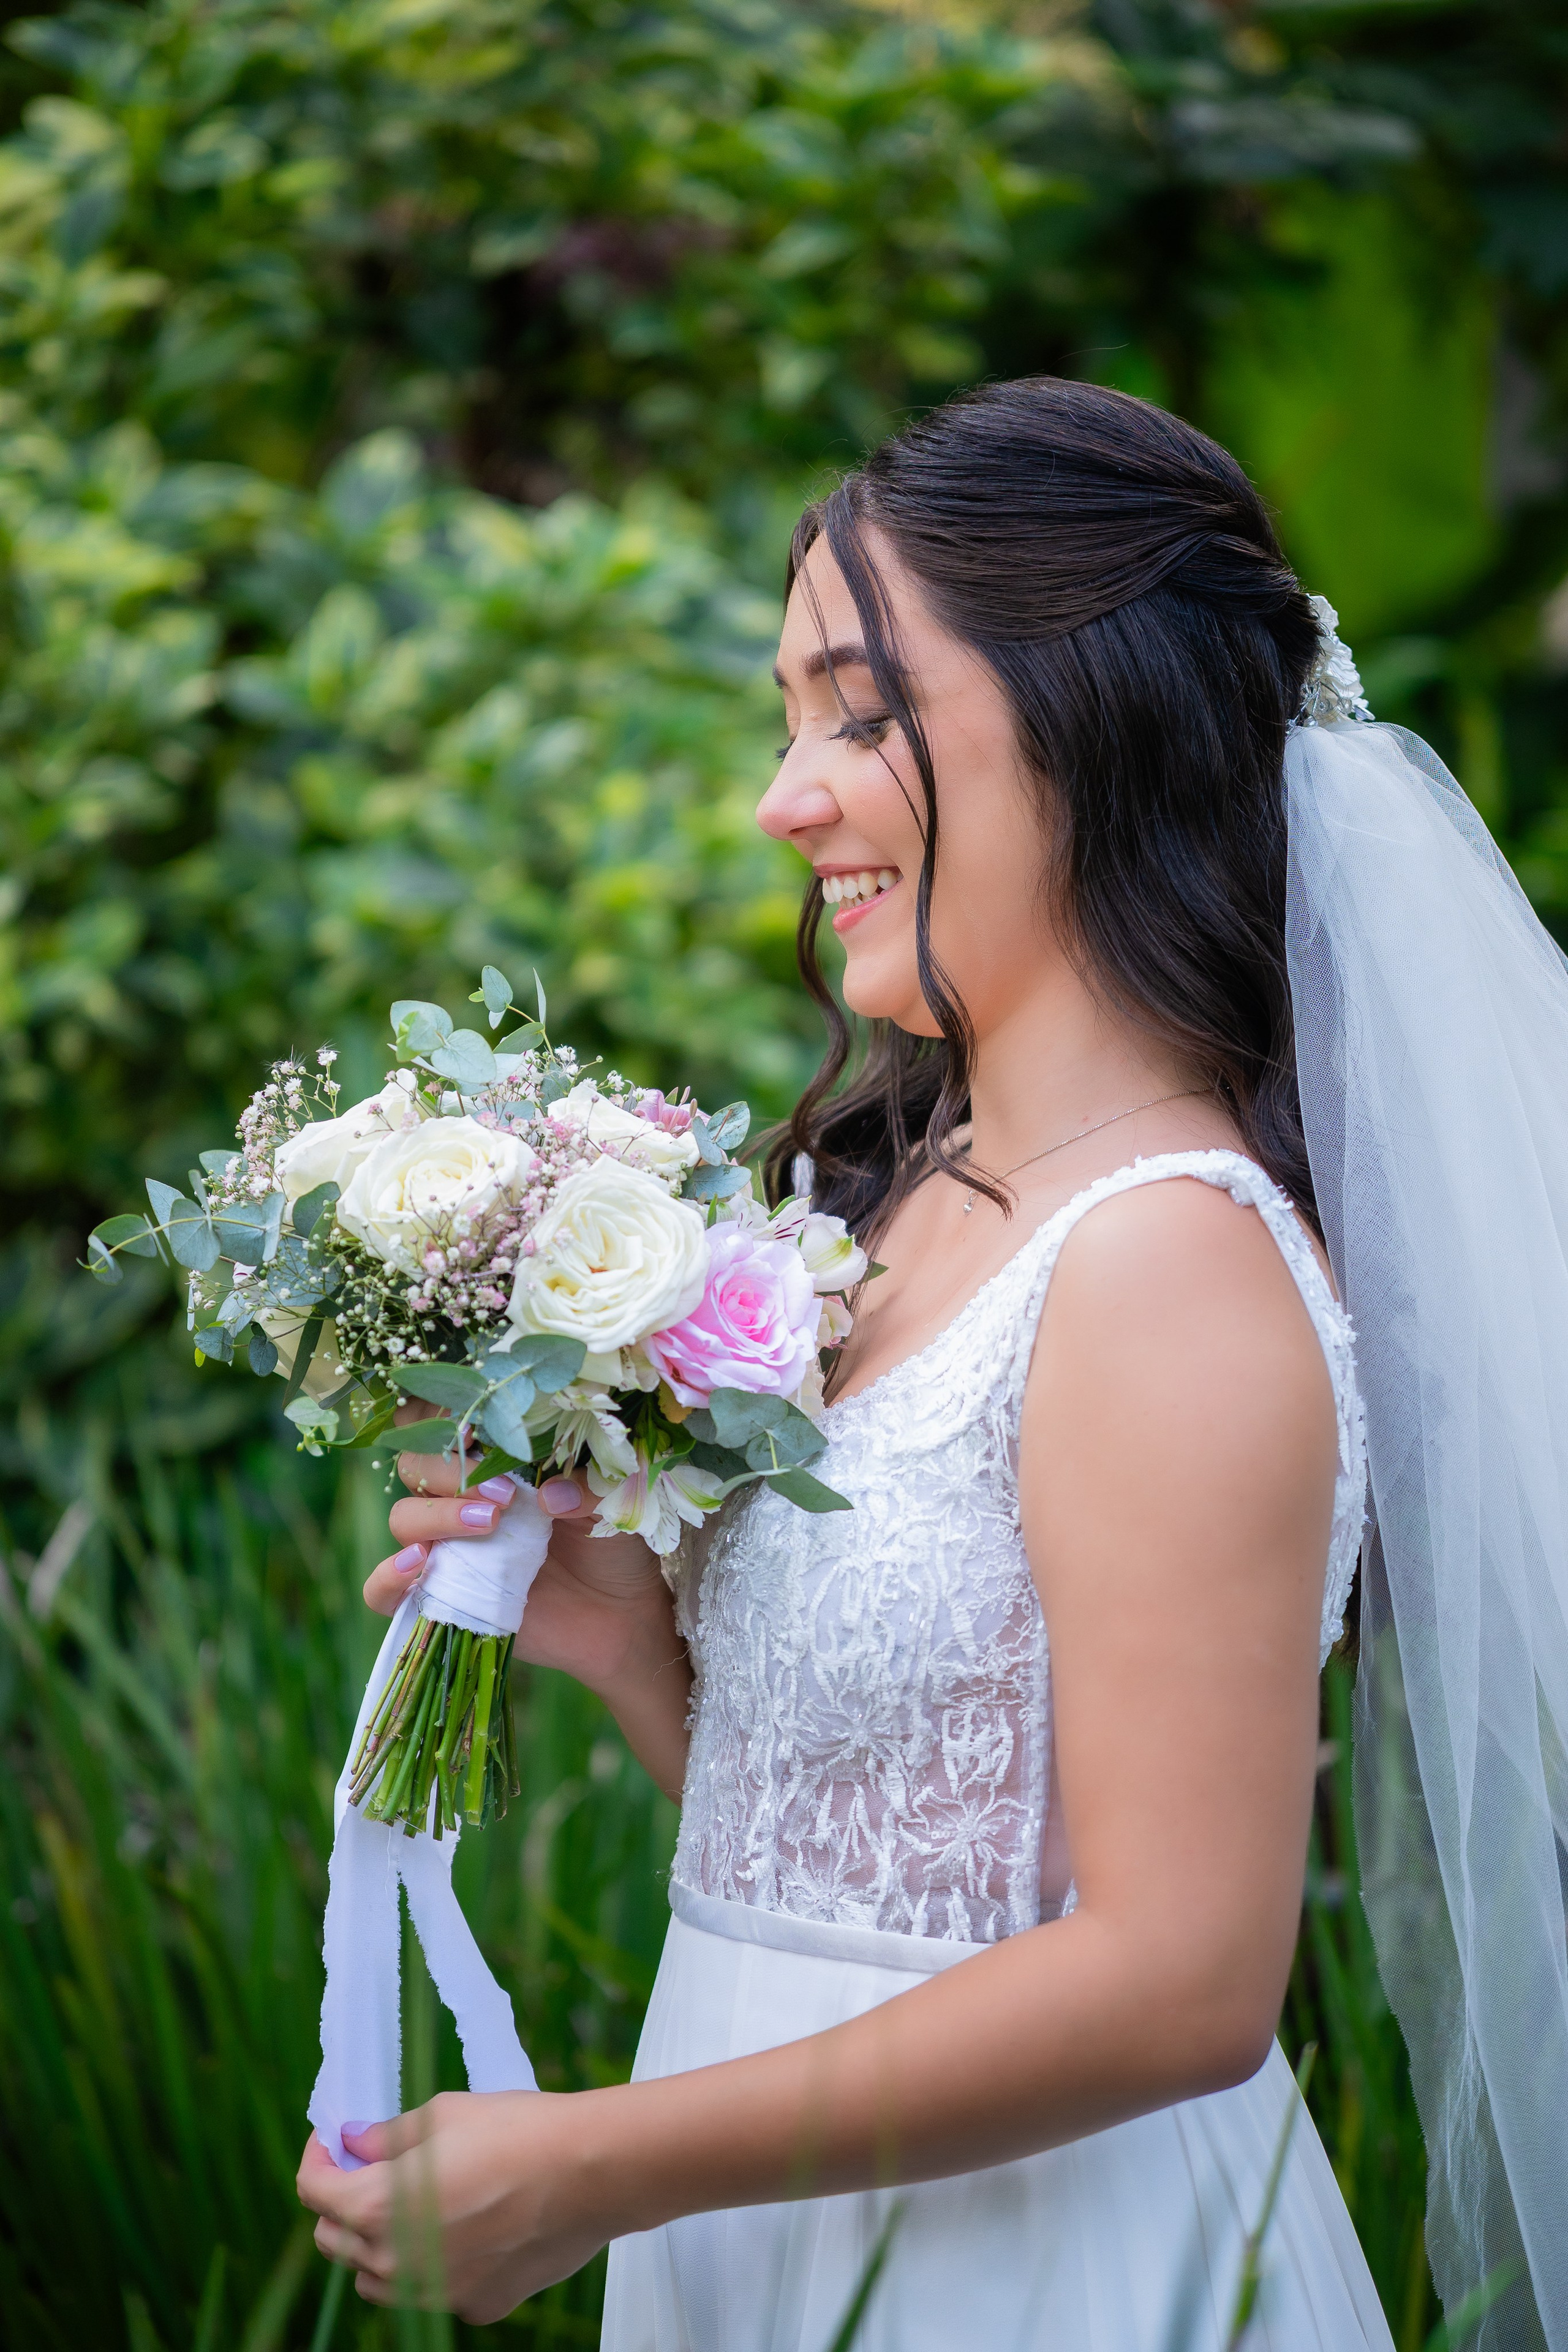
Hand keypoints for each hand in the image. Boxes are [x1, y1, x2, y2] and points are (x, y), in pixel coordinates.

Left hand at [297, 2093, 616, 2321]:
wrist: (591, 2173)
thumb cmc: (517, 2131)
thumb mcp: (443, 2113)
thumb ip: (388, 2136)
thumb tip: (355, 2142)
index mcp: (379, 2209)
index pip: (314, 2191)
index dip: (317, 2157)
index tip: (331, 2140)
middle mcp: (397, 2264)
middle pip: (334, 2241)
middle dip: (340, 2201)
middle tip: (368, 2167)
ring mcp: (437, 2295)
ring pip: (375, 2280)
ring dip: (376, 2244)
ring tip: (411, 2202)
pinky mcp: (476, 2306)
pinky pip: (432, 2292)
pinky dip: (433, 2265)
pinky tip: (466, 2228)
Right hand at [364, 1418, 674, 1700]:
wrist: (620, 1618)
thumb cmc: (612, 1546)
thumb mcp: (613, 1504)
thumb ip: (585, 1485)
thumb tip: (548, 1494)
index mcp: (497, 1462)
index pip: (444, 1423)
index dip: (449, 1416)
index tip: (480, 1427)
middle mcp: (463, 1499)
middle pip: (417, 1464)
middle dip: (450, 1470)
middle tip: (505, 1494)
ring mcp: (447, 1549)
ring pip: (403, 1517)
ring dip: (436, 1516)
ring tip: (489, 1526)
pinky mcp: (439, 1597)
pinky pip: (381, 1591)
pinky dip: (386, 1577)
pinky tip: (418, 1564)